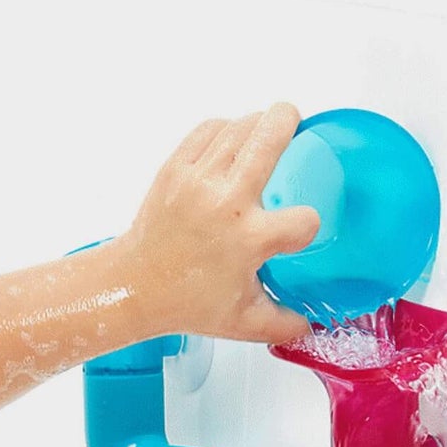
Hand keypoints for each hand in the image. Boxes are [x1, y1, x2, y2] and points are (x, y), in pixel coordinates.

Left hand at [118, 101, 319, 343]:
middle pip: (270, 135)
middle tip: (295, 121)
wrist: (135, 286)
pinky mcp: (175, 169)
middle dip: (289, 120)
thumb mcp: (242, 323)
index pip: (304, 219)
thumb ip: (284, 325)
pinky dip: (225, 129)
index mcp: (249, 239)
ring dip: (259, 122)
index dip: (307, 225)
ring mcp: (198, 181)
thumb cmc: (186, 303)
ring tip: (267, 128)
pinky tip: (232, 139)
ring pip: (240, 126)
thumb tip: (312, 327)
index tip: (297, 231)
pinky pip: (208, 130)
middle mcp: (226, 203)